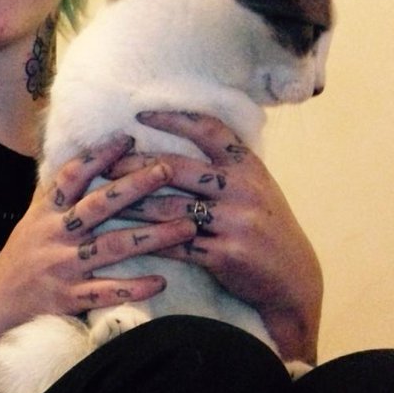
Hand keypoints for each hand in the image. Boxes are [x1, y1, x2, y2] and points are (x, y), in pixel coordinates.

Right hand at [0, 134, 197, 329]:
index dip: (99, 157)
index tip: (128, 140)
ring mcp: (63, 267)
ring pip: (111, 247)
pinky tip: (161, 282)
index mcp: (46, 213)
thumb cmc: (20, 257)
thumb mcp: (31, 219)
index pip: (72, 177)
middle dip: (135, 187)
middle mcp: (55, 235)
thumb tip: (74, 156)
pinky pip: (106, 292)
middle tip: (167, 170)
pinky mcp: (69, 297)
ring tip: (187, 226)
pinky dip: (133, 287)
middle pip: (99, 206)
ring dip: (151, 237)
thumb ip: (54, 193)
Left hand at [108, 110, 321, 362]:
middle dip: (134, 166)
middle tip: (103, 165)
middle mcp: (242, 189)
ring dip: (131, 206)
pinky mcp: (225, 254)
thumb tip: (175, 143)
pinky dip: (147, 241)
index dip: (173, 118)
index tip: (140, 114)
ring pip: (169, 209)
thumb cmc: (263, 228)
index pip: (209, 129)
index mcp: (247, 166)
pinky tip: (122, 239)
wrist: (291, 278)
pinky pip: (175, 245)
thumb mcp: (254, 188)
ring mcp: (235, 222)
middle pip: (177, 169)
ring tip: (102, 203)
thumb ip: (223, 167)